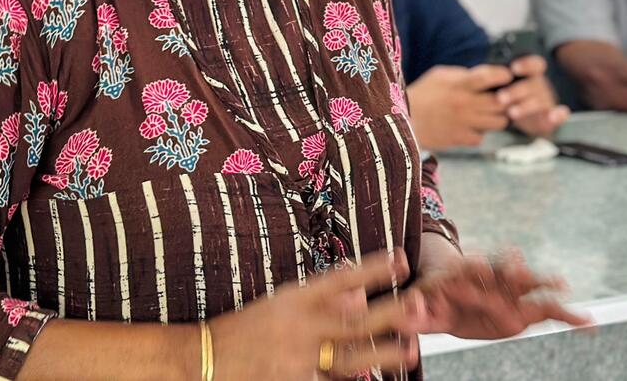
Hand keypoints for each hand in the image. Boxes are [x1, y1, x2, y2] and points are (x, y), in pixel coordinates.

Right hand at [209, 249, 424, 379]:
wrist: (208, 360)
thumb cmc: (246, 329)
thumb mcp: (280, 305)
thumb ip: (321, 301)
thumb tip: (359, 297)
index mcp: (294, 300)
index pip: (340, 279)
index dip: (372, 269)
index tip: (401, 258)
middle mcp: (299, 328)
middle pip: (352, 321)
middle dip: (388, 314)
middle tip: (418, 304)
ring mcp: (298, 361)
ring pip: (349, 357)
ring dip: (382, 354)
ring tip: (412, 350)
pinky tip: (374, 379)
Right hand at [406, 65, 514, 149]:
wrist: (404, 121)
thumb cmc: (422, 94)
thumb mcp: (439, 76)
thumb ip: (462, 74)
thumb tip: (485, 74)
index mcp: (459, 84)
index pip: (488, 77)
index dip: (503, 75)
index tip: (507, 76)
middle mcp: (464, 103)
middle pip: (501, 103)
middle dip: (505, 100)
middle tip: (503, 98)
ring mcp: (464, 122)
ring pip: (498, 122)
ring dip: (497, 117)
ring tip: (490, 113)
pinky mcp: (460, 138)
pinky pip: (482, 137)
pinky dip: (479, 133)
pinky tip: (472, 127)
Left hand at [409, 247, 589, 340]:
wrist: (448, 295)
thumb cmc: (429, 300)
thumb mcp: (418, 305)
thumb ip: (415, 312)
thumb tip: (407, 315)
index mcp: (461, 271)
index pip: (467, 265)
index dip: (472, 265)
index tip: (477, 264)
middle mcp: (489, 275)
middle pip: (501, 267)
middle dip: (511, 267)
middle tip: (520, 265)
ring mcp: (510, 289)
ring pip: (528, 282)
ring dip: (542, 281)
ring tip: (561, 284)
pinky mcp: (524, 308)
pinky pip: (549, 311)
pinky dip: (569, 317)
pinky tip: (589, 324)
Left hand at [498, 56, 570, 138]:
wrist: (524, 117)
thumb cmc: (511, 96)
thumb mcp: (503, 85)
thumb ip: (497, 78)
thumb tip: (485, 73)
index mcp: (532, 74)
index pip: (535, 64)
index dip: (526, 64)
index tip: (513, 68)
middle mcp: (540, 85)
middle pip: (533, 84)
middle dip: (516, 91)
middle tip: (500, 98)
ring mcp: (547, 101)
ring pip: (540, 101)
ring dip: (526, 106)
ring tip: (511, 112)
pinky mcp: (551, 117)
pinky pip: (559, 115)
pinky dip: (559, 115)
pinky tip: (553, 116)